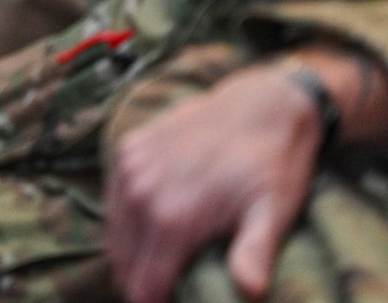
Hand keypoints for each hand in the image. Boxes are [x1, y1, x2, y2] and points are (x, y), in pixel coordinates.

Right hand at [104, 63, 322, 302]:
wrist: (260, 104)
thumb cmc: (272, 166)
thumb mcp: (273, 212)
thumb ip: (255, 252)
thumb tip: (250, 291)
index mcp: (171, 218)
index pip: (144, 285)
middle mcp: (139, 193)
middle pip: (123, 263)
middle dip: (140, 284)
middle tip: (165, 294)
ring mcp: (128, 168)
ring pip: (113, 234)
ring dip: (129, 257)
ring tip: (155, 271)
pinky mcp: (127, 149)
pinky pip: (113, 201)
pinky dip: (125, 223)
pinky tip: (147, 233)